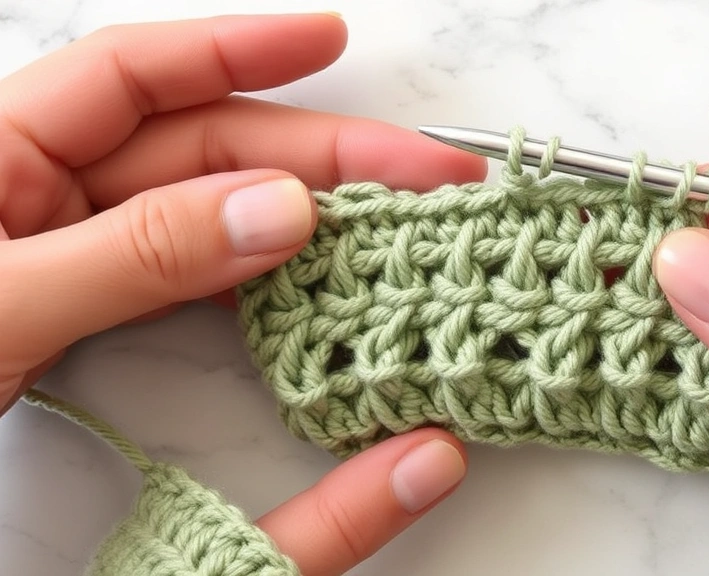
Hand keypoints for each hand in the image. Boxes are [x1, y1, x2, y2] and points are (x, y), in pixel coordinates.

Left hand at [1, 13, 479, 573]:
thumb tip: (278, 209)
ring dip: (305, 213)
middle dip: (316, 150)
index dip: (236, 46)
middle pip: (201, 145)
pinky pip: (201, 274)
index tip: (328, 40)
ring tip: (393, 221)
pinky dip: (263, 275)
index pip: (133, 73)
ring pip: (213, 211)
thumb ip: (136, 254)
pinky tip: (318, 276)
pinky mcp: (102, 310)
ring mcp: (78, 253)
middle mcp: (43, 191)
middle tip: (419, 171)